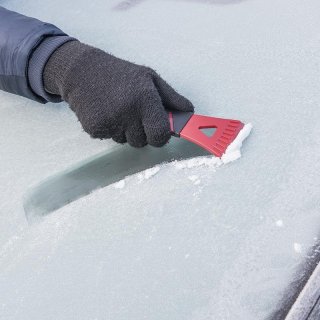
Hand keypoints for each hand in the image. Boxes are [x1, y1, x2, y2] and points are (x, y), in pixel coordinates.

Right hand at [43, 41, 193, 146]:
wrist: (82, 71)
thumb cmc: (120, 74)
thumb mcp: (150, 79)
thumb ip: (172, 98)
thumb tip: (190, 114)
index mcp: (145, 99)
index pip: (160, 136)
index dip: (161, 136)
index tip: (158, 131)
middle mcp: (128, 112)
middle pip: (143, 142)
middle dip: (142, 133)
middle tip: (135, 114)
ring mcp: (110, 122)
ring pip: (126, 142)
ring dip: (125, 131)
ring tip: (118, 110)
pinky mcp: (94, 129)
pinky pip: (110, 139)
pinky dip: (110, 130)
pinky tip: (105, 113)